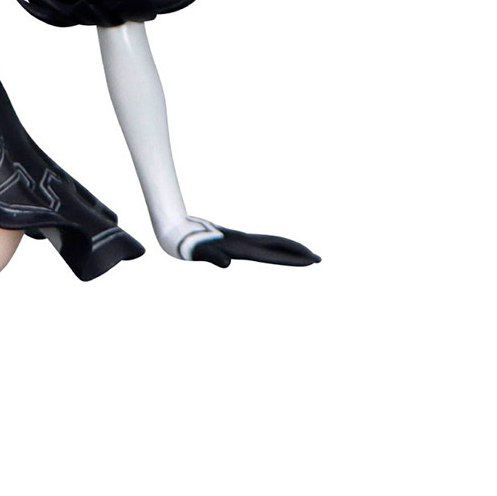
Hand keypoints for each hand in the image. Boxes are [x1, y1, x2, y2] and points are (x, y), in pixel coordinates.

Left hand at [187, 225, 319, 267]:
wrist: (178, 231)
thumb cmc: (189, 245)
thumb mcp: (200, 253)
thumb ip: (214, 257)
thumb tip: (226, 264)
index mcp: (241, 248)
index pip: (272, 255)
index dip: (292, 259)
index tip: (311, 261)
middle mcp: (245, 242)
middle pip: (278, 245)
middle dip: (299, 252)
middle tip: (318, 259)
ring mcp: (241, 240)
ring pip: (272, 243)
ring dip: (290, 249)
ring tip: (305, 256)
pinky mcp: (236, 241)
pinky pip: (263, 245)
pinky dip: (276, 248)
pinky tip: (277, 253)